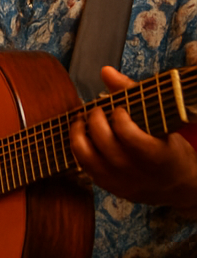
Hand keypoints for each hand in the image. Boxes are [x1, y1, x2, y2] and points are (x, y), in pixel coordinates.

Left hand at [70, 66, 196, 207]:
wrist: (179, 186)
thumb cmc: (170, 148)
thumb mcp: (161, 121)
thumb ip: (133, 92)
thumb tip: (105, 71)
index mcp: (158, 156)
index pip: (131, 136)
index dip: (120, 118)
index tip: (119, 109)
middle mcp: (138, 173)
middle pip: (105, 144)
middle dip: (95, 120)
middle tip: (96, 110)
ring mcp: (121, 183)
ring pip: (87, 157)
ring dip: (78, 133)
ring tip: (82, 119)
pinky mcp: (109, 187)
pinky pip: (83, 166)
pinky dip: (78, 147)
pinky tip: (82, 134)